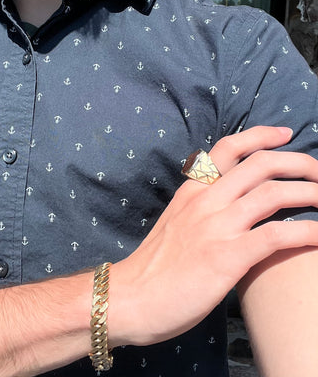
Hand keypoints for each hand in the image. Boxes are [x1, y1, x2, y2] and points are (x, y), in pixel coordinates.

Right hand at [109, 126, 317, 346]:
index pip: (227, 148)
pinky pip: (278, 235)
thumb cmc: (154, 265)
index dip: (261, 135)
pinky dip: (309, 232)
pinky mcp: (228, 257)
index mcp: (191, 191)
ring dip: (311, 193)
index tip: (284, 134)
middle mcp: (205, 201)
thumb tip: (228, 205)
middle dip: (299, 163)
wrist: (131, 298)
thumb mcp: (174, 223)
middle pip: (261, 165)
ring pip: (275, 194)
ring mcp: (217, 227)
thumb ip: (199, 208)